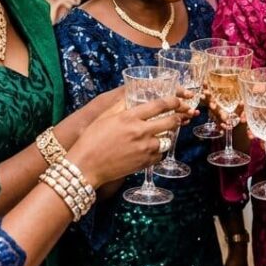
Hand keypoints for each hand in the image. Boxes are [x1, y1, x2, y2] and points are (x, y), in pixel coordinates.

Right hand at [68, 95, 188, 186]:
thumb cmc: (91, 140)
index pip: (160, 105)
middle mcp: (140, 131)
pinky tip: (152, 148)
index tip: (178, 100)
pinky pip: (160, 155)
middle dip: (178, 117)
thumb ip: (120, 107)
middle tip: (179, 116)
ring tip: (164, 133)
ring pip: (167, 139)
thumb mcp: (104, 118)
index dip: (173, 101)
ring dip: (168, 135)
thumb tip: (131, 98)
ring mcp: (144, 148)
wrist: (86, 166)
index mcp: (130, 117)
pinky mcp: (145, 163)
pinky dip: (159, 151)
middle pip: (170, 121)